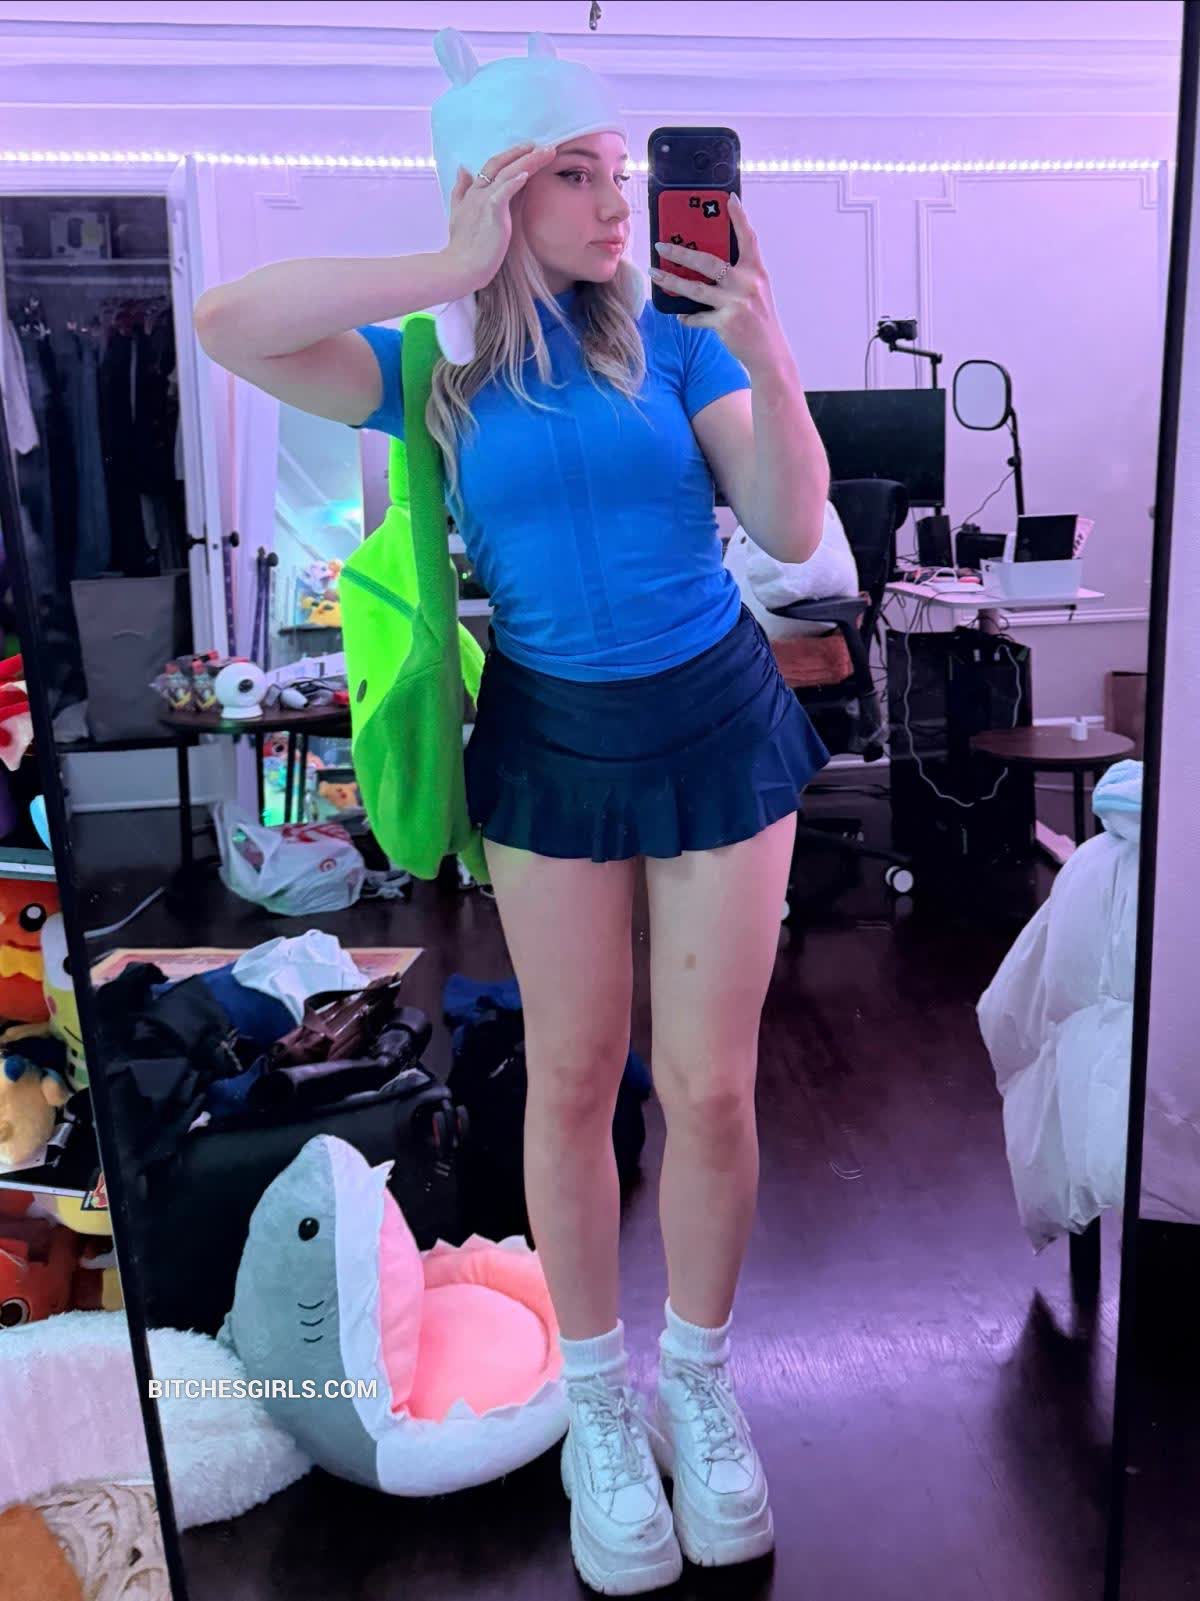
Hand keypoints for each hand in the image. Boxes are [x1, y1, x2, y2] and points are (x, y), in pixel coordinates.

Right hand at [443, 142, 559, 293]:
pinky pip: (504, 191)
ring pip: (508, 173)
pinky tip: (527, 173)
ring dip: (528, 161)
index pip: (492, 166)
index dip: (509, 156)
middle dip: (522, 152)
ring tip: (546, 153)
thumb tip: (463, 169)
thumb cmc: (462, 247)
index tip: (526, 150)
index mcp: (473, 193)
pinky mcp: (492, 212)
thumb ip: (460, 191)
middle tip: (543, 146)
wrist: (459, 267)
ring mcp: (484, 201)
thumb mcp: (458, 213)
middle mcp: (478, 192)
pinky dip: (515, 181)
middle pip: (501, 164)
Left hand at [649, 193, 787, 373]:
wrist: (769, 353)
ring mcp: (736, 303)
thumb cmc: (758, 319)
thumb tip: (707, 262)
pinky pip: (698, 317)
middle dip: (681, 253)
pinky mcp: (726, 322)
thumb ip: (739, 274)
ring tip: (656, 274)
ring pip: (696, 289)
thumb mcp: (756, 291)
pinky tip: (681, 315)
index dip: (739, 217)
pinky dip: (687, 317)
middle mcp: (747, 283)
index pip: (748, 238)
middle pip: (708, 261)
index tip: (728, 199)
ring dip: (672, 282)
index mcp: (756, 271)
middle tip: (662, 246)